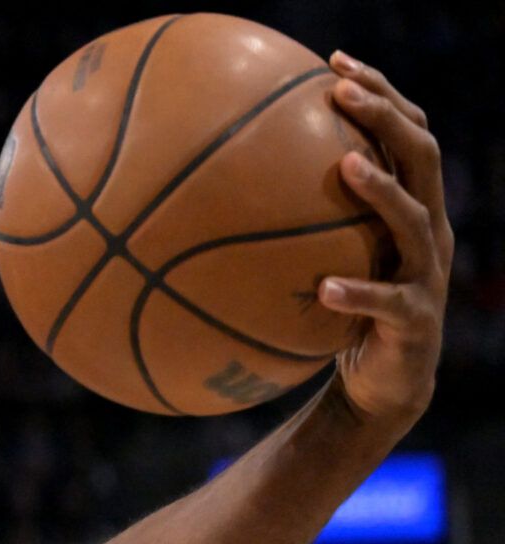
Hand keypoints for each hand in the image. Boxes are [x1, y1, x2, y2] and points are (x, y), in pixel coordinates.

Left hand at [320, 51, 452, 434]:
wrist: (381, 388)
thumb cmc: (340, 317)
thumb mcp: (318, 261)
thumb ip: (290, 226)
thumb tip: (209, 192)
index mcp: (410, 208)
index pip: (407, 133)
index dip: (380, 92)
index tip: (333, 61)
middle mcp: (428, 231)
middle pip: (421, 156)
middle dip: (386, 117)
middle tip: (340, 93)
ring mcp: (427, 274)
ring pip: (415, 220)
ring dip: (381, 190)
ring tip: (347, 166)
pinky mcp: (415, 320)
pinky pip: (387, 302)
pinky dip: (358, 293)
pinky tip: (325, 288)